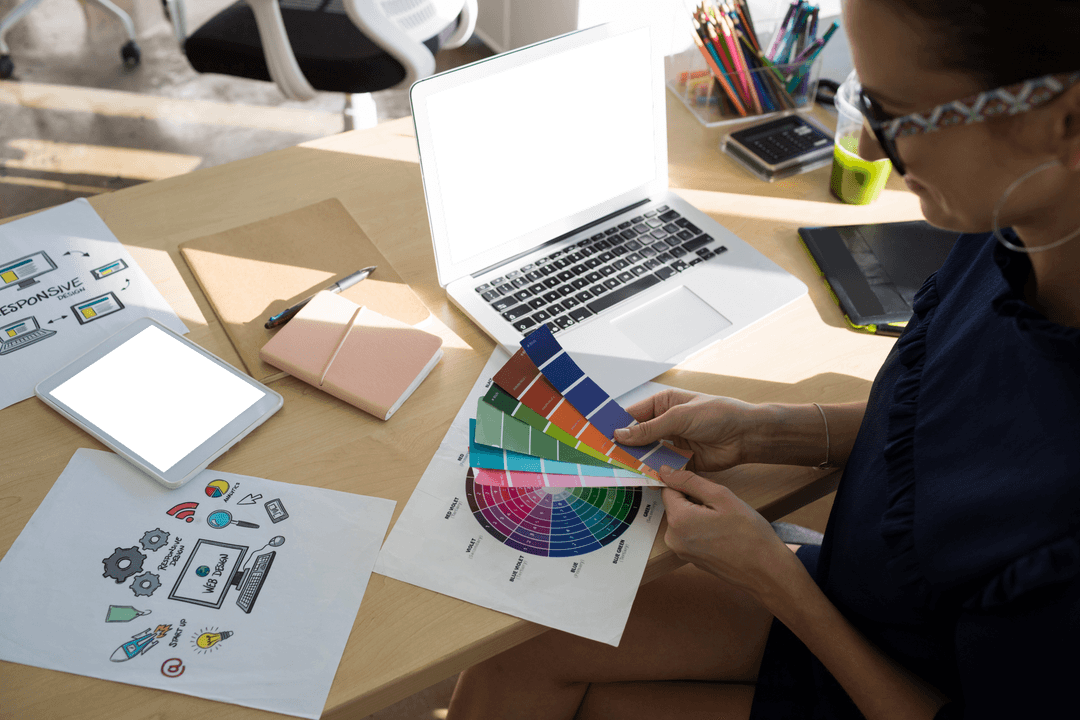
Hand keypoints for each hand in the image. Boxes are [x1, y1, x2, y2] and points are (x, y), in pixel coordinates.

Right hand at [614, 389, 758, 471]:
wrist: (746, 435)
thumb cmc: (717, 414)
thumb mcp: (679, 417)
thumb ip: (650, 429)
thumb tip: (621, 434)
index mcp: (663, 404)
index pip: (633, 416)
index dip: (617, 426)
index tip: (599, 438)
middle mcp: (665, 423)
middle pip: (638, 438)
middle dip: (624, 447)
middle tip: (605, 458)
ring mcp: (672, 443)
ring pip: (648, 454)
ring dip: (637, 462)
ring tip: (618, 470)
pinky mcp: (681, 461)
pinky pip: (662, 468)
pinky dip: (652, 473)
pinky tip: (641, 479)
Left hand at [660, 468, 795, 599]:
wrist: (765, 570)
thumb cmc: (749, 533)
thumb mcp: (721, 496)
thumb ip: (689, 481)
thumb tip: (665, 471)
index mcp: (678, 520)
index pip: (669, 488)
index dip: (688, 483)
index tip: (707, 488)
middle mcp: (673, 538)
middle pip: (676, 504)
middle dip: (695, 499)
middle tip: (721, 506)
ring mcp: (681, 551)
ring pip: (684, 518)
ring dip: (700, 513)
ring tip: (724, 521)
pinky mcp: (690, 557)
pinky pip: (691, 532)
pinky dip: (703, 527)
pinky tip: (723, 532)